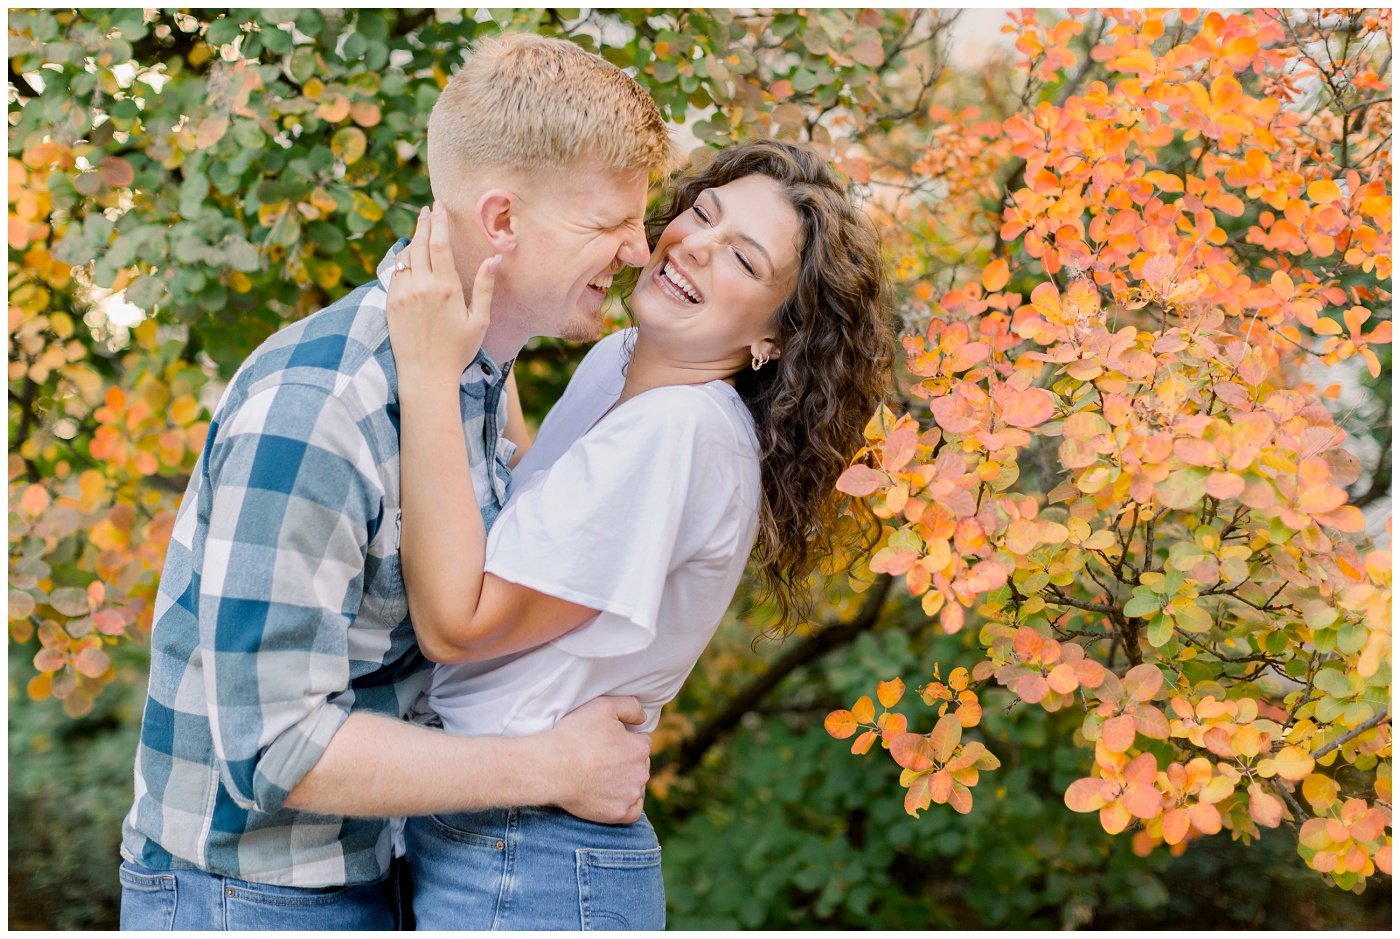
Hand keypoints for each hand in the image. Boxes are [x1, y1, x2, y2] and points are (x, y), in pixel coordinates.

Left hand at [386, 202, 499, 393]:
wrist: (425, 375)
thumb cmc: (458, 351)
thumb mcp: (479, 320)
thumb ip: (485, 287)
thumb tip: (494, 259)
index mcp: (447, 288)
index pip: (439, 244)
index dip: (438, 222)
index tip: (438, 207)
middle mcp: (422, 286)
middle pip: (419, 244)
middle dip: (424, 223)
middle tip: (428, 210)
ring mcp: (403, 294)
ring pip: (404, 256)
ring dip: (412, 240)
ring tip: (419, 230)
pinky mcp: (390, 303)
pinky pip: (394, 273)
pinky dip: (401, 260)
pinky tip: (407, 256)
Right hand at [543, 696, 650, 823]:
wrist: (550, 768)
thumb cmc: (574, 735)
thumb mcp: (603, 707)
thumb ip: (630, 706)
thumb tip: (643, 717)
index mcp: (640, 748)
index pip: (642, 742)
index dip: (624, 740)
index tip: (607, 743)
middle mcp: (641, 772)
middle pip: (640, 765)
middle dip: (626, 761)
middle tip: (601, 760)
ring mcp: (630, 795)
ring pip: (636, 786)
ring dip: (625, 782)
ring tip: (600, 777)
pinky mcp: (619, 813)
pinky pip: (633, 810)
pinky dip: (626, 804)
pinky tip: (611, 796)